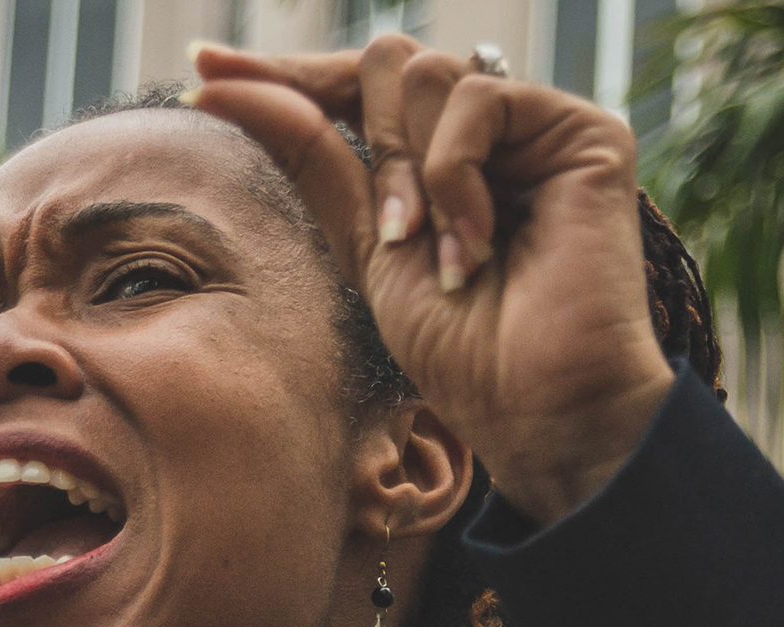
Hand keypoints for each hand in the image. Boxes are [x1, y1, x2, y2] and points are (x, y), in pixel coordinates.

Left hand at [190, 38, 676, 524]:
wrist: (533, 407)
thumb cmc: (460, 351)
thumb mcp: (363, 246)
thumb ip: (312, 159)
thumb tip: (224, 83)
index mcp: (434, 157)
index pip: (348, 88)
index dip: (281, 75)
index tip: (200, 63)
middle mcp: (488, 131)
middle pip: (384, 62)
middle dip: (370, 147)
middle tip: (396, 234)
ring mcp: (536, 126)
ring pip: (424, 72)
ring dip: (414, 175)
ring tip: (441, 255)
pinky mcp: (583, 132)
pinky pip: (477, 97)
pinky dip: (456, 175)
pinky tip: (480, 242)